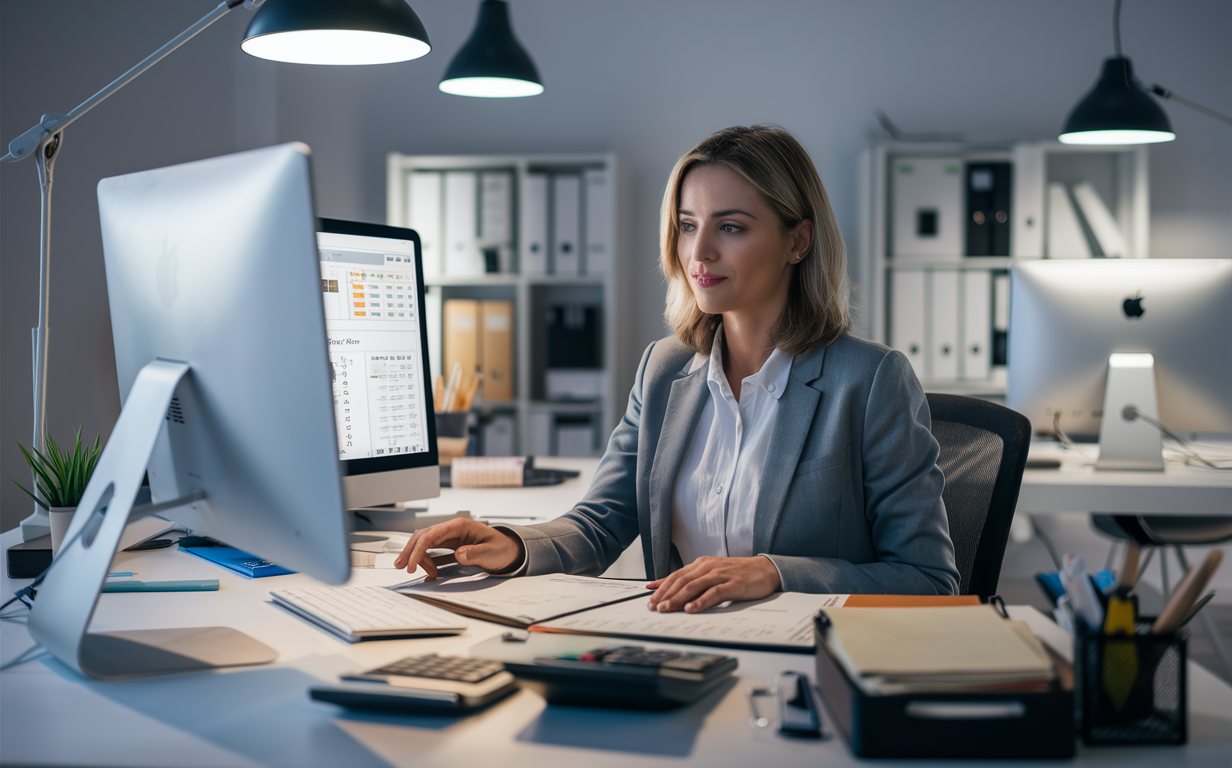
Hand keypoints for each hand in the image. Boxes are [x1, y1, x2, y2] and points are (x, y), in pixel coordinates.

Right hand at [392, 519, 523, 579]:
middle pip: (423, 536)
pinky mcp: (451, 545)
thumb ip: (475, 553)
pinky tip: (424, 571)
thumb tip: (458, 553)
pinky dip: (426, 560)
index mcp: (460, 526)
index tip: (411, 564)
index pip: (432, 534)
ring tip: (420, 573)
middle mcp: (452, 529)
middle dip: (410, 551)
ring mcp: (450, 537)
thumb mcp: (491, 552)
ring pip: (425, 543)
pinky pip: (433, 551)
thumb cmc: (502, 548)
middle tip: (401, 566)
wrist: (509, 551)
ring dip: (417, 556)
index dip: (419, 550)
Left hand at [645, 555, 781, 612]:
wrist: (765, 569)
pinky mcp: (734, 584)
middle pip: (682, 581)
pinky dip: (701, 601)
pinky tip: (692, 608)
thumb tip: (666, 586)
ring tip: (667, 609)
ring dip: (678, 598)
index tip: (650, 599)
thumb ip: (691, 579)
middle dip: (666, 595)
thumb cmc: (737, 574)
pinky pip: (714, 593)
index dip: (662, 587)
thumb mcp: (711, 573)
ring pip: (694, 586)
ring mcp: (721, 575)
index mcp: (702, 564)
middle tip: (654, 607)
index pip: (676, 575)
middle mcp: (708, 567)